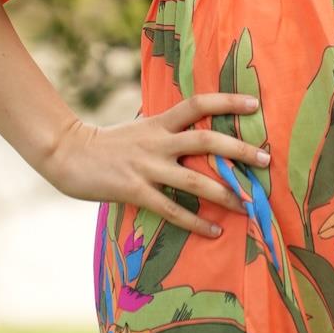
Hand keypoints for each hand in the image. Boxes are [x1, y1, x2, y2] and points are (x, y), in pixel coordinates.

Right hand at [42, 92, 266, 238]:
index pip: (198, 104)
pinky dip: (195, 222)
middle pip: (205, 140)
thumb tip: (197, 131)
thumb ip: (166, 130)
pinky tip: (214, 231)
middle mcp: (157, 141)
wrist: (68, 154)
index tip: (255, 104)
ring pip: (194, 178)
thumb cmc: (108, 144)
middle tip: (265, 160)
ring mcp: (147, 166)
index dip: (227, 101)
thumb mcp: (140, 128)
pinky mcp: (135, 191)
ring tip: (248, 204)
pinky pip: (171, 209)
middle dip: (238, 150)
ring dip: (224, 192)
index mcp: (159, 123)